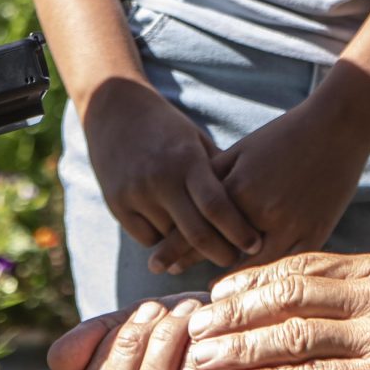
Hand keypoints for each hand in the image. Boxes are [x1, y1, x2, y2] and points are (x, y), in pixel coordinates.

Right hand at [48, 297, 302, 369]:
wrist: (279, 348)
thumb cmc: (209, 335)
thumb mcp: (149, 328)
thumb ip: (102, 339)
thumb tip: (55, 361)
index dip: (107, 351)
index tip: (142, 312)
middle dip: (133, 344)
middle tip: (162, 308)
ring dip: (165, 341)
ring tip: (189, 313)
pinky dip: (194, 354)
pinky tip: (210, 335)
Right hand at [78, 77, 261, 271]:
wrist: (114, 109)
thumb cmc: (166, 126)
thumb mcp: (195, 140)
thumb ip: (219, 171)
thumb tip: (251, 206)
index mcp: (186, 160)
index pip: (217, 206)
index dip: (239, 231)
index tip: (255, 245)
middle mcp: (160, 178)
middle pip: (196, 232)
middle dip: (220, 253)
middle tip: (234, 260)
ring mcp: (135, 192)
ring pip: (170, 240)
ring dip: (188, 246)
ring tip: (205, 244)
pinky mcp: (116, 203)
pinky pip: (147, 238)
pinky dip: (161, 241)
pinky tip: (170, 232)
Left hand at [154, 101, 369, 273]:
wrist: (336, 128)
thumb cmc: (283, 135)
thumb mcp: (242, 150)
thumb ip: (213, 178)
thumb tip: (182, 204)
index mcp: (237, 189)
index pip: (196, 226)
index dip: (173, 249)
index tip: (154, 265)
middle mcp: (261, 212)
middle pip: (218, 252)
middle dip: (193, 267)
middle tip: (170, 280)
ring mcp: (291, 227)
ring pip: (252, 268)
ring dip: (230, 283)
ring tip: (208, 296)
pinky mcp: (315, 235)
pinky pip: (285, 268)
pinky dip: (266, 280)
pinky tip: (252, 292)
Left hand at [184, 252, 369, 369]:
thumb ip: (357, 298)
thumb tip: (298, 301)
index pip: (301, 265)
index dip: (252, 280)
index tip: (216, 293)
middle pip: (289, 293)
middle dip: (235, 310)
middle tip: (197, 325)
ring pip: (294, 336)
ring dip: (241, 347)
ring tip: (204, 358)